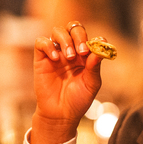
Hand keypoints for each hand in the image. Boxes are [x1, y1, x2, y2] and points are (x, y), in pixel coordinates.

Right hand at [31, 21, 104, 143]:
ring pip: (58, 31)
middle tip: (81, 52)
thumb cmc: (78, 100)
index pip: (90, 37)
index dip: (94, 39)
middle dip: (79, 37)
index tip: (96, 48)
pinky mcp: (41, 59)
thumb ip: (95, 67)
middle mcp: (71, 51)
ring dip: (66, 40)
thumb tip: (101, 50)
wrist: (60, 115)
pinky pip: (41, 42)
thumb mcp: (91, 84)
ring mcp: (56, 53)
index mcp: (85, 56)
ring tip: (69, 57)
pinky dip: (48, 46)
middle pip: (74, 28)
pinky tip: (55, 59)